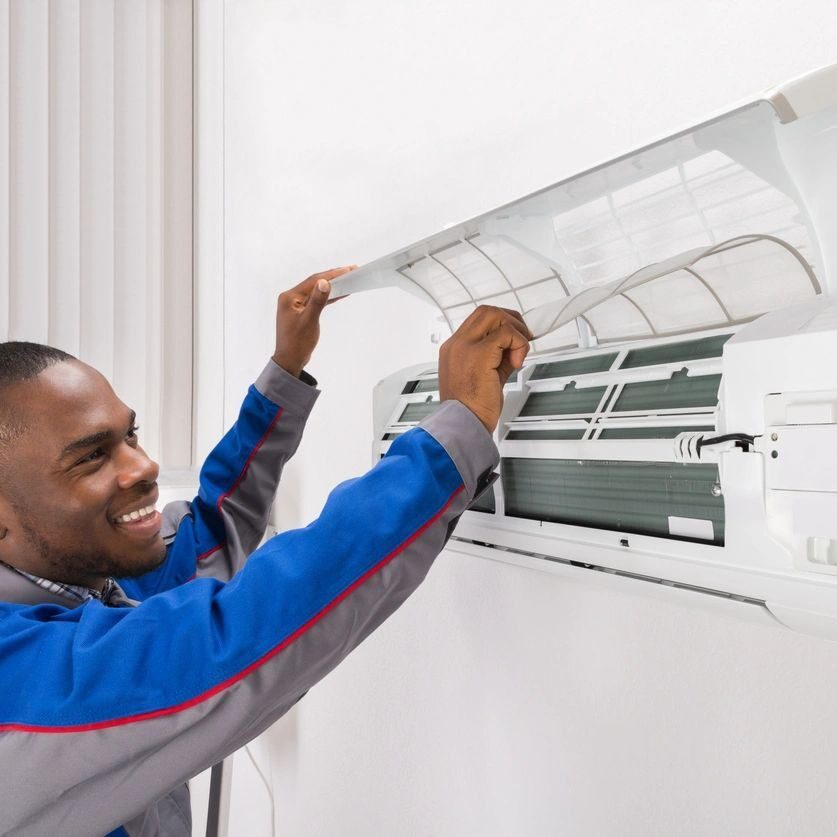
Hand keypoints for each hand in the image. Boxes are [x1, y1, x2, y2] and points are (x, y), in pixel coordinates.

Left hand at [272, 266, 355, 376]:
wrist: (290, 360)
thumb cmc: (297, 344)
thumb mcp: (309, 321)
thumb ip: (317, 301)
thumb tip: (324, 283)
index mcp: (289, 297)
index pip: (314, 281)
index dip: (332, 274)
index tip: (348, 270)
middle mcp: (291, 298)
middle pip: (315, 283)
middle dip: (333, 277)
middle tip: (351, 270)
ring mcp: (295, 305)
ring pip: (316, 291)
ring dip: (332, 286)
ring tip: (348, 279)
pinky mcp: (301, 312)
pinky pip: (316, 300)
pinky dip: (327, 297)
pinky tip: (339, 294)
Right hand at [438, 306, 531, 432]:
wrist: (463, 425)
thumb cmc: (471, 409)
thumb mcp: (486, 376)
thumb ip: (498, 358)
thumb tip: (516, 347)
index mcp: (454, 349)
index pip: (479, 322)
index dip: (501, 325)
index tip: (515, 338)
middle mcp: (456, 344)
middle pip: (486, 312)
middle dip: (511, 320)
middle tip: (524, 338)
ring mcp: (465, 347)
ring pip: (494, 315)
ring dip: (515, 330)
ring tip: (520, 351)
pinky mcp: (479, 354)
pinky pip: (505, 333)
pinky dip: (518, 343)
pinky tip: (517, 362)